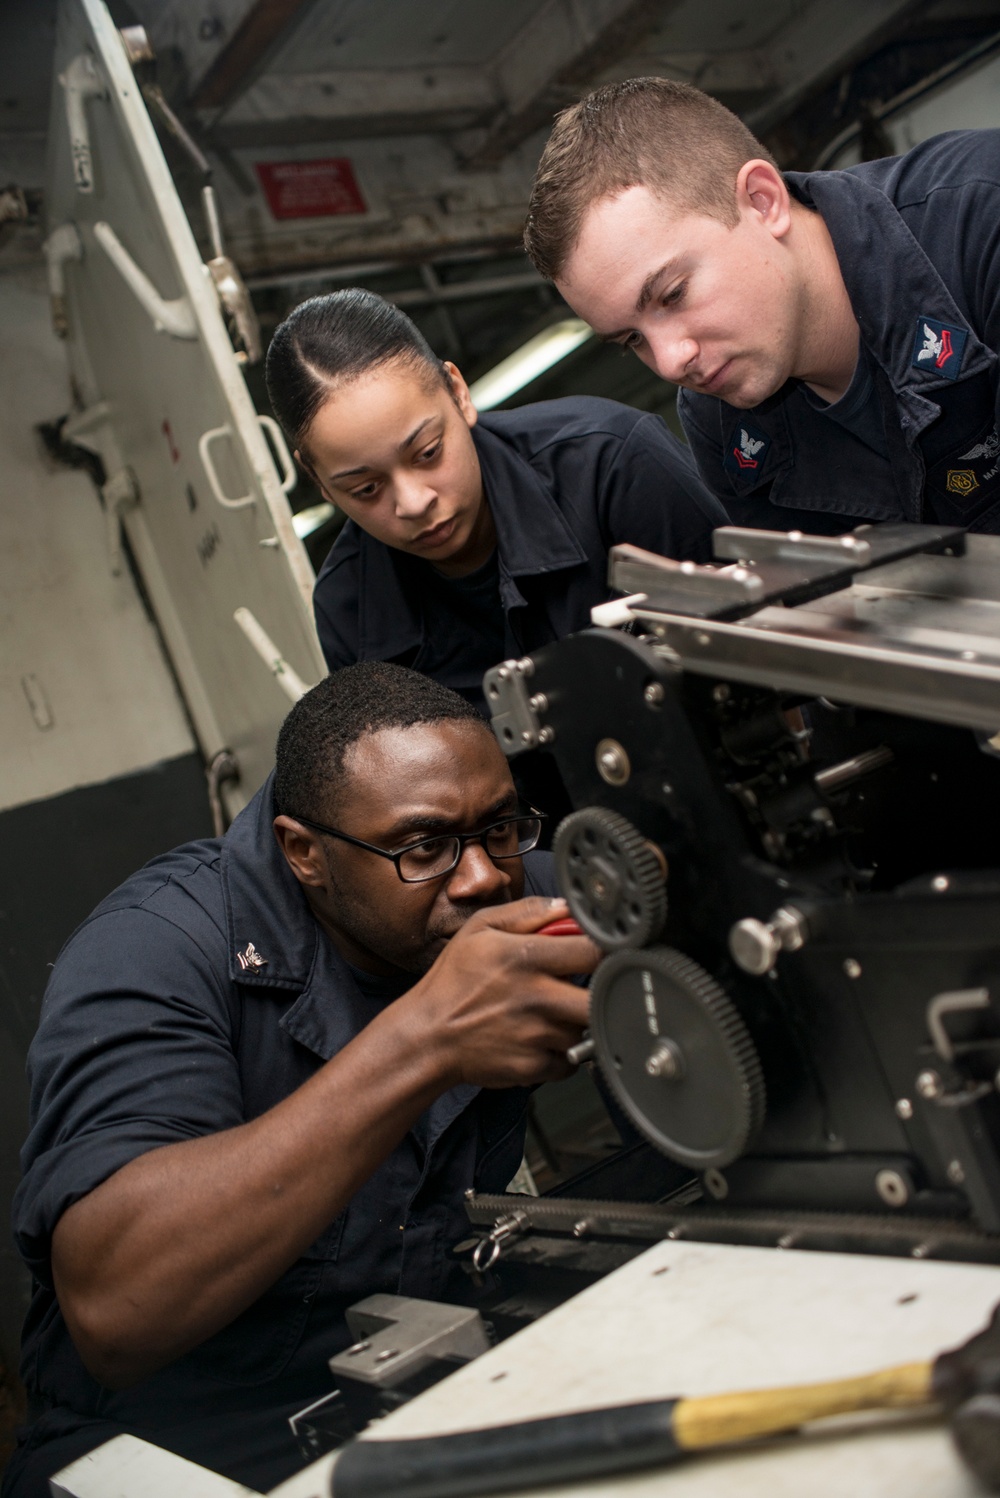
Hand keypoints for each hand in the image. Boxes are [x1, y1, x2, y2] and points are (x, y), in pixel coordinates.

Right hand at [402, 897, 598, 1088]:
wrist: (428, 1035)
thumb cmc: (453, 980)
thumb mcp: (479, 928)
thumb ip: (527, 912)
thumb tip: (565, 906)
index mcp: (525, 957)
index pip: (593, 950)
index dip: (602, 949)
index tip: (595, 952)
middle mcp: (536, 996)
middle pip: (601, 996)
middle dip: (598, 991)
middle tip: (582, 986)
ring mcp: (536, 1035)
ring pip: (586, 1029)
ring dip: (576, 1022)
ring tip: (552, 1013)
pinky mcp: (534, 1067)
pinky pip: (571, 1061)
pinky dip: (563, 1053)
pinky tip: (542, 1039)